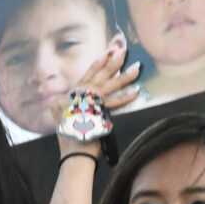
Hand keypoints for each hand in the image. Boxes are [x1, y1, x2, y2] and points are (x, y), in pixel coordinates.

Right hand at [53, 37, 140, 152]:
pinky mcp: (96, 112)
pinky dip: (126, 96)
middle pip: (99, 74)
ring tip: (136, 67)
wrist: (73, 153)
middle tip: (123, 50)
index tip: (109, 50)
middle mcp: (78, 95)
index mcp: (71, 94)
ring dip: (124, 75)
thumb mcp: (67, 116)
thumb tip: (89, 95)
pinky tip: (136, 90)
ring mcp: (86, 102)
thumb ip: (75, 103)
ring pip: (109, 84)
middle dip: (112, 61)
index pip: (88, 73)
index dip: (100, 61)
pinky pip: (114, 102)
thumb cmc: (73, 136)